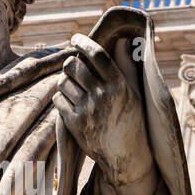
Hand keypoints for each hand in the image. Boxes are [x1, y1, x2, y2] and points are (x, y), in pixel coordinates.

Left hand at [54, 34, 152, 189]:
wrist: (125, 157)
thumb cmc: (133, 121)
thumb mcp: (136, 93)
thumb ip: (127, 65)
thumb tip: (123, 40)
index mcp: (120, 86)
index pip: (98, 55)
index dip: (84, 43)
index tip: (75, 38)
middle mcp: (103, 97)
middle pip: (74, 66)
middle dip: (71, 63)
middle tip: (74, 66)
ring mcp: (87, 111)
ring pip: (63, 82)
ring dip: (66, 81)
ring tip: (75, 87)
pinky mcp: (75, 124)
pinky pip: (59, 99)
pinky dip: (62, 98)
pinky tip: (72, 102)